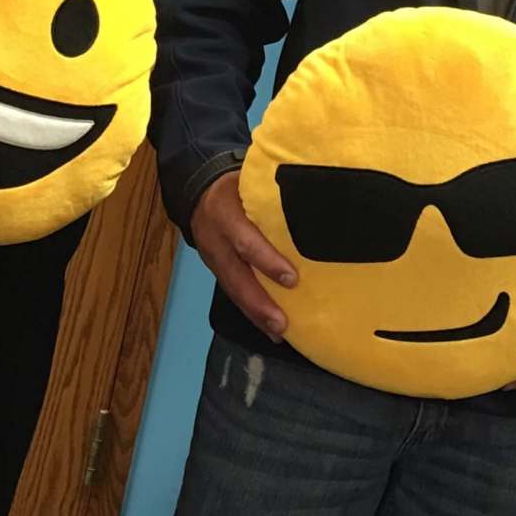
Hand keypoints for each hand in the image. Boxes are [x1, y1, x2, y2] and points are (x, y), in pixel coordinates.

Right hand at [190, 170, 295, 340]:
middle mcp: (216, 241)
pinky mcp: (217, 272)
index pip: (245, 240)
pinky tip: (271, 330)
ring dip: (256, 314)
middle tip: (282, 323)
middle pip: (236, 276)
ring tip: (279, 333)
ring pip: (234, 291)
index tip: (292, 279)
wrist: (198, 193)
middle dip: (259, 302)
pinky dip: (252, 313)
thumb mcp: (249, 182)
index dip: (267, 261)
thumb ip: (274, 194)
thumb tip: (317, 198)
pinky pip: (234, 294)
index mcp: (226, 214)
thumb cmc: (236, 188)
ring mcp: (214, 260)